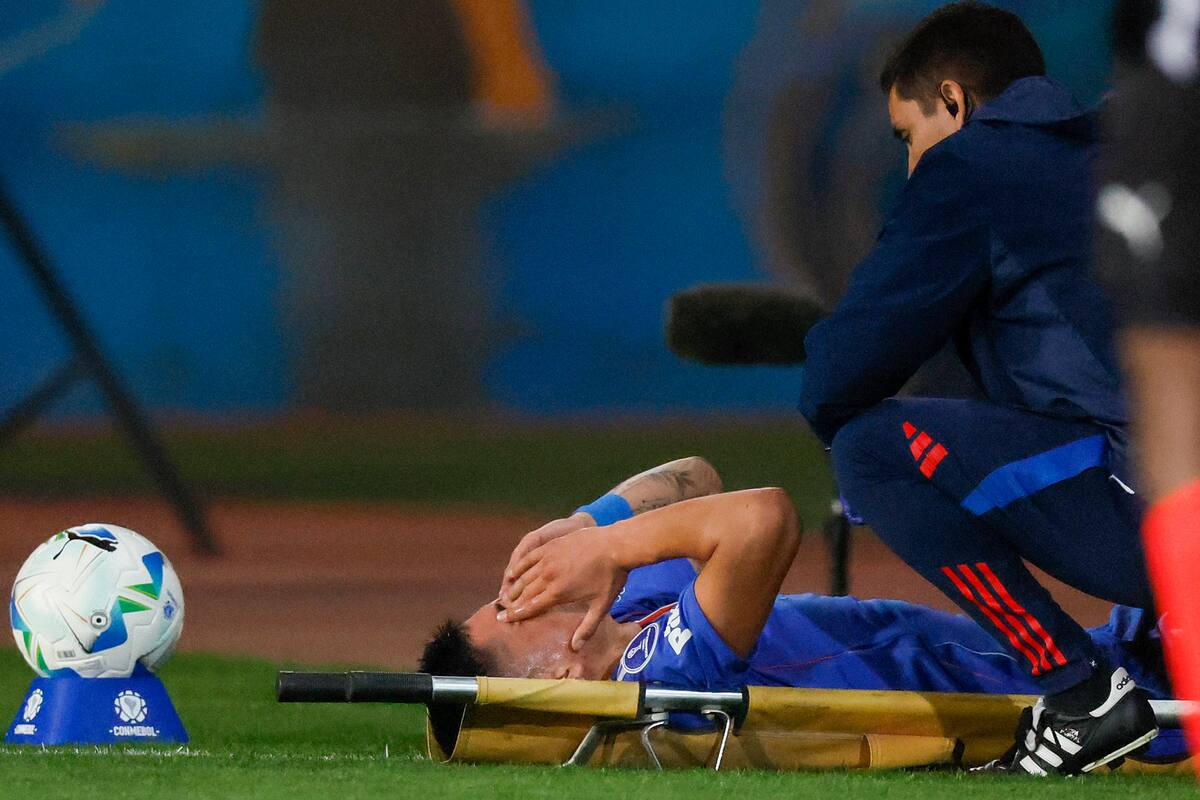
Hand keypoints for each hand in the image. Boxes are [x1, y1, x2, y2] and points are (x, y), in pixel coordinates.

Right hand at [501, 529, 628, 650]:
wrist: (615, 546)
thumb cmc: (611, 577)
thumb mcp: (601, 606)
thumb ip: (587, 628)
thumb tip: (576, 648)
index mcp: (559, 593)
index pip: (531, 607)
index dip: (516, 614)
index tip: (502, 619)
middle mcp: (549, 576)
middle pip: (525, 592)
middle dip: (512, 603)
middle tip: (501, 610)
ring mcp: (549, 559)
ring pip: (525, 576)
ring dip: (514, 586)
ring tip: (506, 595)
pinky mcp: (551, 546)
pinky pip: (529, 557)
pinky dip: (520, 565)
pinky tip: (513, 571)